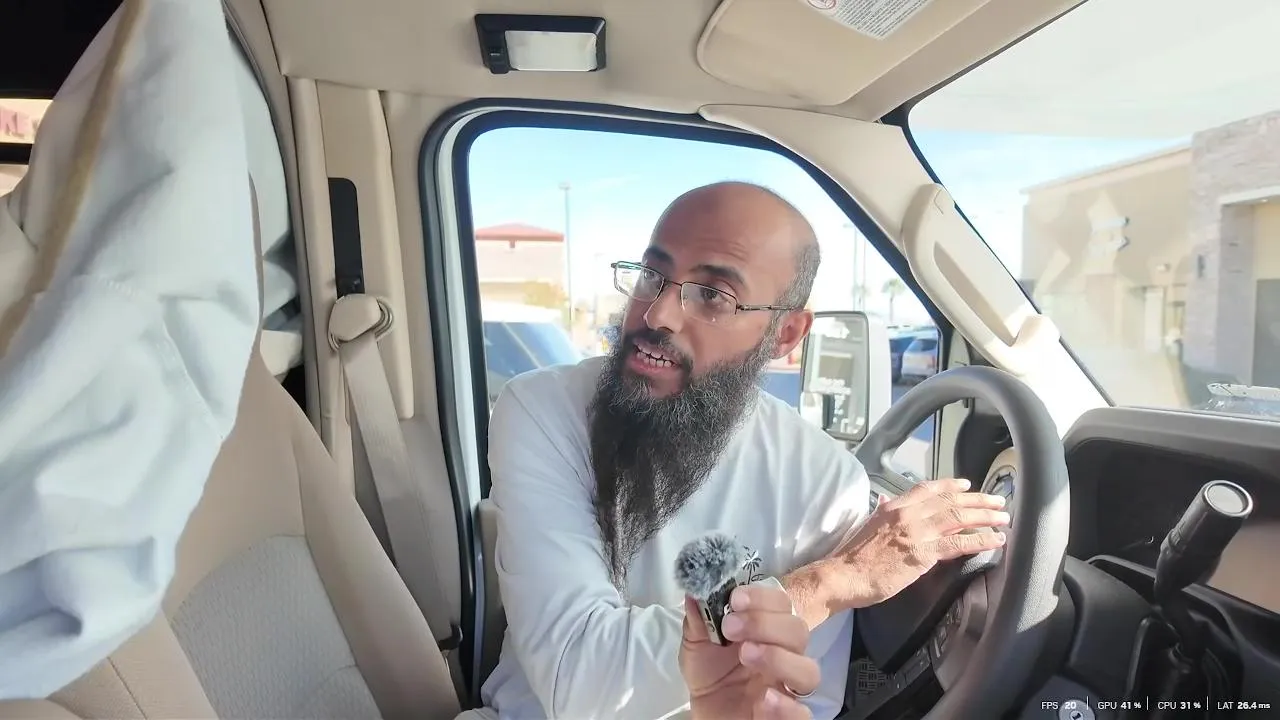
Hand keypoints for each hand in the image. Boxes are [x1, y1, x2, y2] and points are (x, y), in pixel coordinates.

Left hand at [681, 583, 819, 719]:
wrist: (705, 711)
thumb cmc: (708, 672)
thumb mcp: (696, 644)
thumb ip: (699, 620)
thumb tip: (695, 592)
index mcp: (767, 630)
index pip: (781, 604)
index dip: (762, 598)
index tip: (735, 599)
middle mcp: (785, 654)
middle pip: (798, 631)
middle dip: (764, 623)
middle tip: (730, 628)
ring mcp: (788, 687)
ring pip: (809, 670)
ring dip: (778, 658)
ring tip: (746, 655)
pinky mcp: (786, 717)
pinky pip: (802, 713)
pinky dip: (786, 706)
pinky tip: (763, 699)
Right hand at [831, 477, 1009, 607]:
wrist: (844, 575)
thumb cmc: (853, 556)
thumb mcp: (868, 525)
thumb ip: (882, 512)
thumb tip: (885, 501)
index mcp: (893, 506)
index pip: (927, 489)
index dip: (950, 485)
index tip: (968, 484)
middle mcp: (908, 514)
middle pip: (950, 501)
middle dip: (977, 500)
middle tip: (998, 500)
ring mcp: (917, 532)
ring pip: (958, 517)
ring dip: (985, 516)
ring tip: (1004, 518)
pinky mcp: (923, 554)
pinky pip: (958, 543)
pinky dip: (980, 539)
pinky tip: (996, 540)